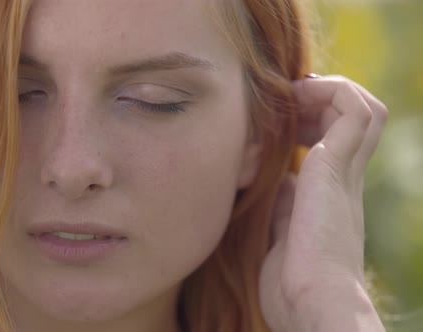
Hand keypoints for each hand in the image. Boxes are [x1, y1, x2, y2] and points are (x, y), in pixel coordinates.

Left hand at [258, 75, 387, 331]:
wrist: (310, 304)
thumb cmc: (290, 283)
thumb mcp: (278, 234)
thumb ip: (279, 207)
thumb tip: (270, 183)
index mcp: (328, 196)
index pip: (332, 142)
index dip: (307, 120)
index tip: (277, 118)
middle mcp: (343, 179)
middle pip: (351, 120)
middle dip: (317, 100)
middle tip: (285, 100)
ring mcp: (344, 172)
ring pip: (362, 109)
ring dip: (327, 91)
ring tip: (294, 95)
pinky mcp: (337, 166)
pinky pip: (353, 111)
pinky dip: (331, 92)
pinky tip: (298, 98)